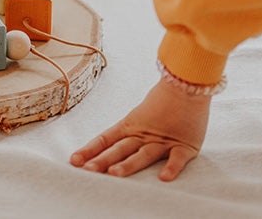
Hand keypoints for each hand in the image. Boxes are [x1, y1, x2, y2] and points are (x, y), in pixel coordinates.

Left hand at [70, 77, 211, 180]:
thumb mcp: (141, 115)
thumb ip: (131, 131)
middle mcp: (143, 134)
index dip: (90, 150)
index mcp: (131, 125)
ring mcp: (163, 140)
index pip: (106, 139)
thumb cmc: (165, 99)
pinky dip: (171, 167)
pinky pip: (177, 158)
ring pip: (143, 154)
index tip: (74, 160)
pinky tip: (163, 178)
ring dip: (128, 164)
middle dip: (102, 160)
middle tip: (87, 171)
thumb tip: (111, 144)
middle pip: (120, 149)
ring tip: (114, 174)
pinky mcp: (184, 145)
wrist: (188, 84)